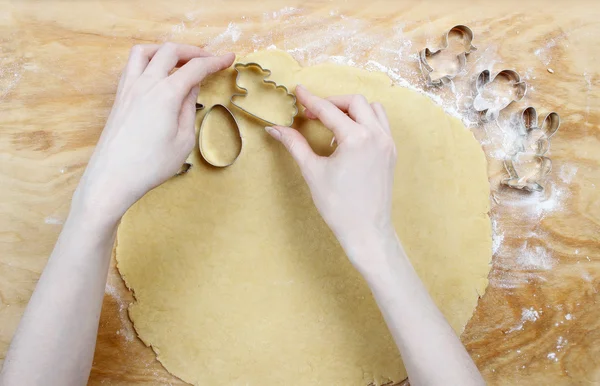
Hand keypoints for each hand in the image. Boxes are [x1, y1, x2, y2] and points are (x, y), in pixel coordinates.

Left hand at [74, 43, 234, 223]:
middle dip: (193, 51)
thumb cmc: (151, 165)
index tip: (229, 58)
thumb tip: (191, 88)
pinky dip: (148, 60)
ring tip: (179, 61)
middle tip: (208, 60)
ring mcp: (128, 88)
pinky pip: (132, 66)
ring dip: (165, 51)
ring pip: (145, 51)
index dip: (215, 61)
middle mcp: (145, 84)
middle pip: (170, 51)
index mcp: (166, 94)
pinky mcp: (119, 97)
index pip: (195, 68)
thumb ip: (189, 109)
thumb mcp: (184, 140)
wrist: (113, 177)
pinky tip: (156, 73)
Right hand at [266, 86, 396, 267]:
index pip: (329, 110)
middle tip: (312, 114)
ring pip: (372, 109)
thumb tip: (275, 129)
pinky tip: (349, 136)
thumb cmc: (338, 205)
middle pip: (354, 102)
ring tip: (333, 123)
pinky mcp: (391, 152)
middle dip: (332, 102)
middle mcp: (376, 135)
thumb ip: (295, 144)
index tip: (298, 92)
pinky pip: (381, 124)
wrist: (366, 230)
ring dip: (351, 109)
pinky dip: (365, 120)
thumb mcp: (312, 171)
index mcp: (356, 139)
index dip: (310, 100)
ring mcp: (387, 143)